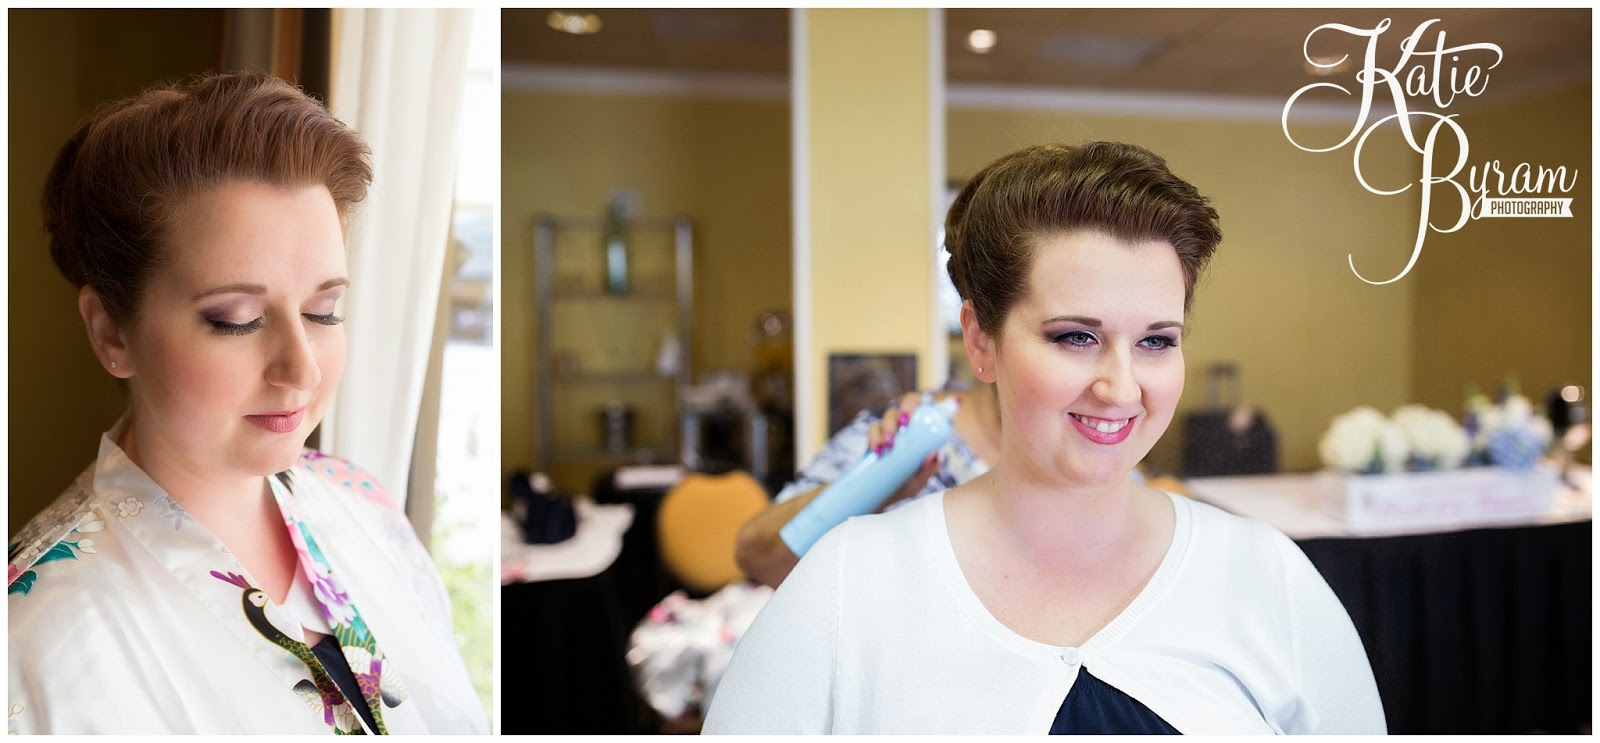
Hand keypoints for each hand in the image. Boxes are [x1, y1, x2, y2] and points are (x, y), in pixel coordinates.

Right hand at [864, 393, 941, 512]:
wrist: (879, 500)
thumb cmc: (904, 487)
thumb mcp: (919, 482)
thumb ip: (928, 470)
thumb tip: (935, 455)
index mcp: (923, 433)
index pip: (928, 410)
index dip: (934, 404)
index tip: (932, 408)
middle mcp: (907, 427)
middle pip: (907, 404)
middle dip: (905, 408)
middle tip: (904, 423)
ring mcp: (890, 431)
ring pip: (889, 415)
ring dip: (888, 426)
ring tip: (889, 445)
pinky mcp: (874, 439)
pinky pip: (873, 429)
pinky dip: (874, 437)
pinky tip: (878, 449)